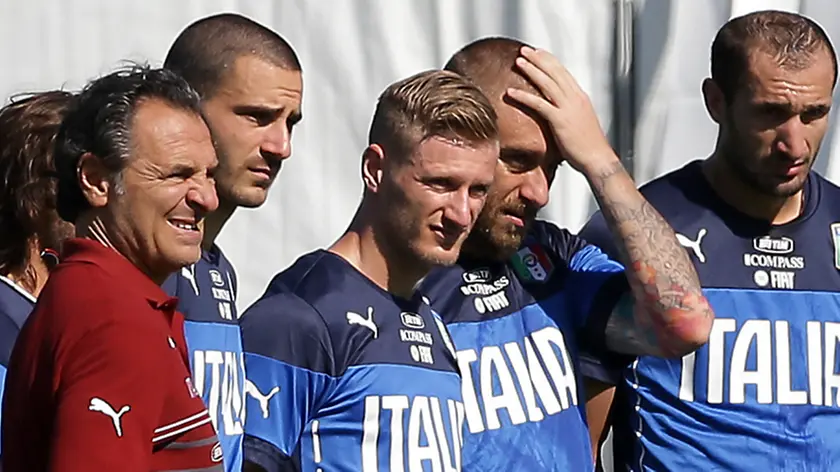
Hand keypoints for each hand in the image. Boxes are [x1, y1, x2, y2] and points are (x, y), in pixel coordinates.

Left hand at [506, 46, 618, 173]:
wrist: (598, 158)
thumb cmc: (589, 145)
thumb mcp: (580, 122)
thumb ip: (570, 112)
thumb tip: (559, 111)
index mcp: (580, 97)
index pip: (563, 72)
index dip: (550, 60)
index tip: (538, 52)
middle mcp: (575, 98)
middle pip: (555, 72)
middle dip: (539, 59)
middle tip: (525, 50)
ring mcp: (568, 108)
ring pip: (547, 83)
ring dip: (531, 70)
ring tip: (518, 61)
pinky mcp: (560, 120)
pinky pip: (539, 104)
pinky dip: (523, 96)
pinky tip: (511, 92)